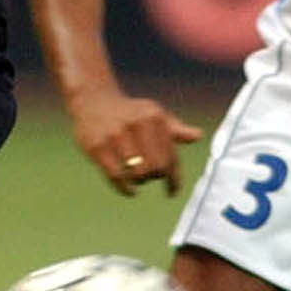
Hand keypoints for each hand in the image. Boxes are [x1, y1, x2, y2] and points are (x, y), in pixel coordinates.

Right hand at [66, 86, 201, 196]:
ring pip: (137, 174)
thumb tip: (198, 136)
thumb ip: (175, 129)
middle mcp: (136, 124)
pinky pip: (117, 177)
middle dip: (156, 176)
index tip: (173, 191)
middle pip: (156, 168)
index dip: (174, 178)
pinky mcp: (97, 147)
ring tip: (138, 177)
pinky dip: (126, 188)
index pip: (171, 156)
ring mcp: (115, 136)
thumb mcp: (153, 114)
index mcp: (154, 117)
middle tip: (151, 176)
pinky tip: (130, 189)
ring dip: (140, 181)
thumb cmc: (129, 112)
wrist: (92, 99)